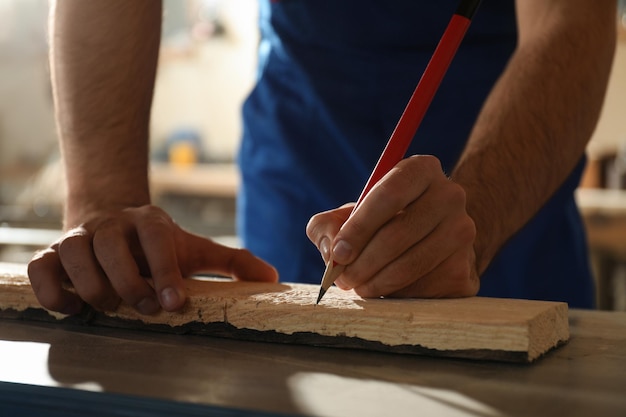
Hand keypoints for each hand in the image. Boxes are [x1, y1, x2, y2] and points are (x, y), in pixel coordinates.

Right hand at [28, 205, 277, 314]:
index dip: (165, 271)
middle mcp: (111, 225)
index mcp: (149, 222)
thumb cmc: (159, 245)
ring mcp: (78, 237)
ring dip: (94, 288)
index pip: (156, 239)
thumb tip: (273, 278)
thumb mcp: (195, 249)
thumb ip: (232, 262)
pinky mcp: (51, 254)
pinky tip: (73, 307)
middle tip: (146, 308)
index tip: (175, 303)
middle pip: (111, 249)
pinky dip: (52, 290)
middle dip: (130, 285)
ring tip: (112, 306)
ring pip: (73, 256)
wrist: (112, 222)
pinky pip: (40, 268)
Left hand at [307, 155, 478, 297]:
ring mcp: (464, 233)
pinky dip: (397, 295)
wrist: (436, 240)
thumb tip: (330, 250)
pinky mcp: (466, 270)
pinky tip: (386, 290)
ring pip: (410, 265)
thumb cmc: (384, 224)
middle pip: (398, 234)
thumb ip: (327, 225)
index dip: (359, 227)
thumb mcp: (352, 214)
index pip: (389, 194)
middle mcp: (450, 196)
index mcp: (421, 170)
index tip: (338, 253)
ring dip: (375, 282)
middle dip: (362, 262)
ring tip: (359, 286)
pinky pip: (424, 289)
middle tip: (342, 278)